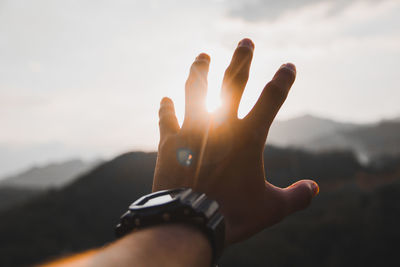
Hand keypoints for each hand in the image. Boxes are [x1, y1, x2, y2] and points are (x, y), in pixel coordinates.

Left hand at [153, 38, 318, 243]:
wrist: (189, 223)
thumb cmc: (233, 215)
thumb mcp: (272, 209)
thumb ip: (296, 197)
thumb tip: (315, 189)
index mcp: (247, 138)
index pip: (271, 100)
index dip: (283, 81)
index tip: (288, 66)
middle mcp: (219, 127)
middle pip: (233, 84)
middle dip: (241, 59)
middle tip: (245, 42)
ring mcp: (191, 131)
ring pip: (195, 91)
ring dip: (200, 71)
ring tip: (202, 57)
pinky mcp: (168, 143)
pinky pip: (167, 118)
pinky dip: (167, 108)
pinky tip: (166, 99)